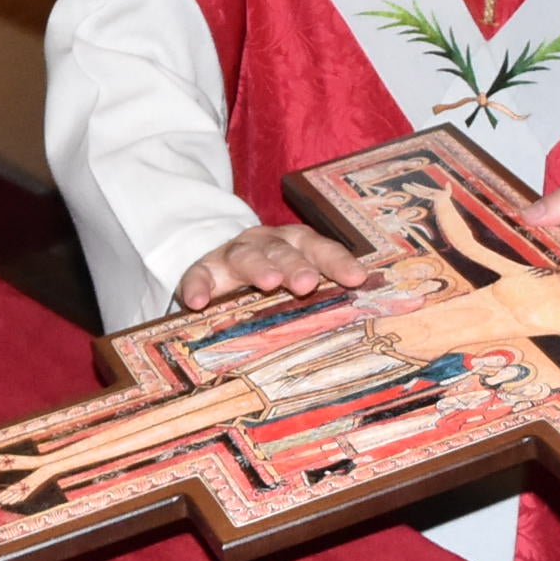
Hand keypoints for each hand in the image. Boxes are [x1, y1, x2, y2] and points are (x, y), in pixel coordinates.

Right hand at [176, 223, 370, 310]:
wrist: (218, 265)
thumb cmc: (269, 278)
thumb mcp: (293, 282)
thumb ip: (320, 296)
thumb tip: (361, 317)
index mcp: (294, 244)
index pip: (319, 248)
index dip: (337, 261)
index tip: (356, 278)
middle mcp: (265, 244)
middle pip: (282, 250)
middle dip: (296, 265)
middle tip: (307, 282)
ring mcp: (231, 255)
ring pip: (245, 255)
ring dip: (258, 267)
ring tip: (268, 282)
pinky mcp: (202, 270)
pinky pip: (198, 275)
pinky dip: (198, 287)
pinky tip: (198, 302)